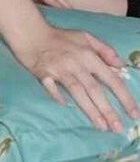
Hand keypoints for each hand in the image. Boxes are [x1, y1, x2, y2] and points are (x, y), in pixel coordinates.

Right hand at [10, 24, 139, 132]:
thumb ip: (105, 50)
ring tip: (102, 127)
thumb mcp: (86, 37)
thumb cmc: (59, 37)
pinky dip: (58, 96)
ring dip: (90, 110)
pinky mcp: (43, 73)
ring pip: (78, 92)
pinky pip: (52, 88)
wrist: (31, 33)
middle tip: (118, 128)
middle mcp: (77, 64)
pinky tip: (65, 106)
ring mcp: (60, 69)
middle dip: (109, 110)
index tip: (134, 113)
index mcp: (89, 56)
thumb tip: (121, 66)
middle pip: (95, 90)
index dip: (124, 97)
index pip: (111, 79)